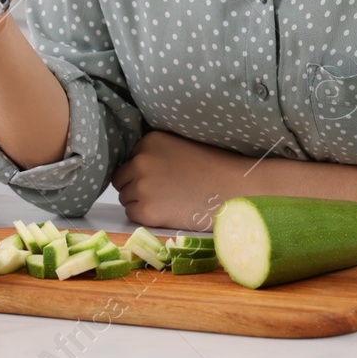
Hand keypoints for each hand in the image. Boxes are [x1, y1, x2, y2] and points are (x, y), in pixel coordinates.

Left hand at [110, 130, 260, 232]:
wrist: (234, 190)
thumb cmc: (214, 168)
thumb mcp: (181, 146)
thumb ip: (157, 152)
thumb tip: (134, 166)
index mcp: (149, 141)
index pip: (130, 159)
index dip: (144, 171)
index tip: (163, 177)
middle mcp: (141, 160)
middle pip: (122, 179)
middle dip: (137, 187)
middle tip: (163, 193)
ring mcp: (143, 185)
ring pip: (126, 197)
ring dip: (141, 201)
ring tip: (169, 202)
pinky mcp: (147, 210)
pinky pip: (132, 214)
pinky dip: (146, 216)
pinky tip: (168, 212)